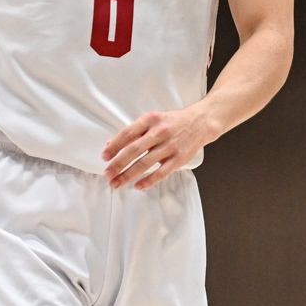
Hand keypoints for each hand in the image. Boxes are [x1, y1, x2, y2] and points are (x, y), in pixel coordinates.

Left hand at [103, 103, 217, 189]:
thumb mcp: (152, 120)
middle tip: (107, 174)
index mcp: (150, 120)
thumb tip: (110, 145)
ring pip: (145, 163)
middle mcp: (159, 132)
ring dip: (128, 175)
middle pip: (134, 150)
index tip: (105, 157)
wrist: (200, 122)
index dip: (114, 146)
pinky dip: (148, 180)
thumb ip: (133, 132)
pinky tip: (137, 186)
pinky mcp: (179, 158)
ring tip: (117, 183)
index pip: (127, 133)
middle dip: (118, 164)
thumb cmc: (173, 122)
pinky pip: (161, 172)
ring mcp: (170, 146)